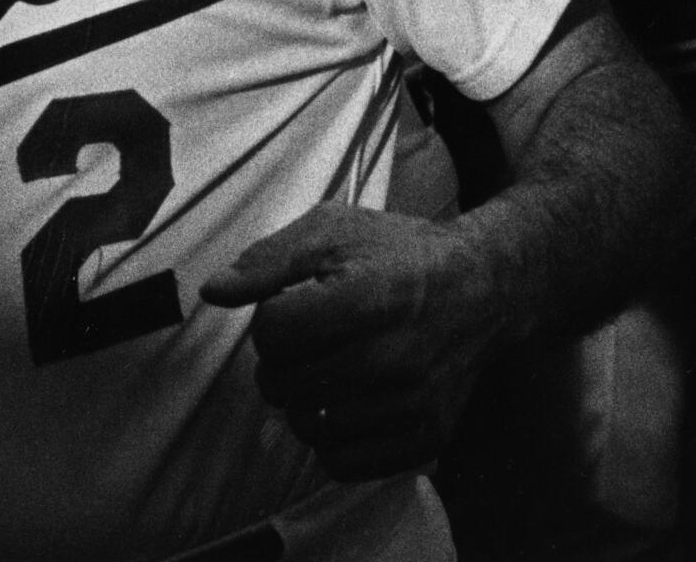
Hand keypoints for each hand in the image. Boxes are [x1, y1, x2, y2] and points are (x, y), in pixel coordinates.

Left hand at [201, 203, 503, 480]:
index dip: (271, 316)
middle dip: (282, 359)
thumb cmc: (399, 255)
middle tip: (310, 338)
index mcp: (368, 298)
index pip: (273, 332)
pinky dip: (331, 439)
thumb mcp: (331, 231)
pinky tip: (345, 403)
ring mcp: (413, 403)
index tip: (294, 304)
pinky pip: (343, 464)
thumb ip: (267, 261)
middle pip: (284, 383)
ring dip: (302, 401)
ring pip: (307, 426)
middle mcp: (393, 356)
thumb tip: (214, 291)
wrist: (481, 288)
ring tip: (328, 368)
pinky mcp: (426, 436)